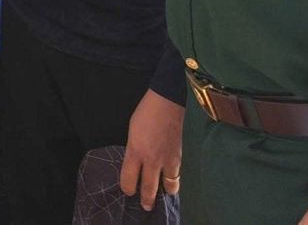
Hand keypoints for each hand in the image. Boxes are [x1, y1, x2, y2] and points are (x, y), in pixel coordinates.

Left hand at [120, 89, 183, 209]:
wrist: (169, 101)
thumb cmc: (147, 112)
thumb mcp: (132, 131)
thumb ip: (134, 149)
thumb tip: (137, 162)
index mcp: (135, 151)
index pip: (128, 179)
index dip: (127, 188)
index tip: (128, 190)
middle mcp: (151, 160)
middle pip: (148, 188)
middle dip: (146, 199)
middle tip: (146, 206)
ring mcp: (168, 160)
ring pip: (168, 186)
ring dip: (164, 192)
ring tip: (163, 195)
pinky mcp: (180, 157)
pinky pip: (178, 175)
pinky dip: (175, 181)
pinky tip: (174, 182)